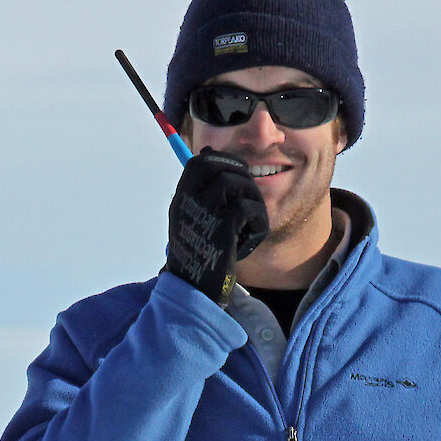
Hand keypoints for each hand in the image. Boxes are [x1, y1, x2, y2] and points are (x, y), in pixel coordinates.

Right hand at [165, 149, 268, 306]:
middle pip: (219, 166)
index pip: (200, 162)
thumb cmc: (199, 253)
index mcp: (181, 198)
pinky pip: (248, 208)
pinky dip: (259, 220)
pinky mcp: (222, 231)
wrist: (194, 289)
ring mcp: (204, 214)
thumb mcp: (191, 216)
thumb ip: (199, 188)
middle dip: (241, 176)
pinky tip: (253, 234)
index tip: (236, 176)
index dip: (223, 162)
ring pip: (237, 184)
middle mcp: (188, 202)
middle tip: (247, 198)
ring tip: (250, 220)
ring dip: (252, 199)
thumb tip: (208, 151)